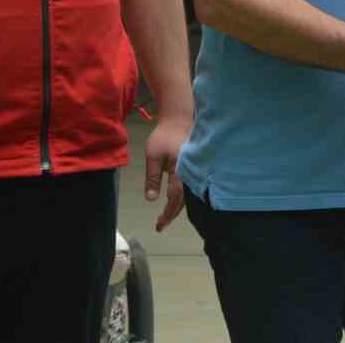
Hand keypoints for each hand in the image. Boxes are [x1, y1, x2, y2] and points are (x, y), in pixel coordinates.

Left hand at [143, 114, 189, 232]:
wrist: (178, 120)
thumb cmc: (164, 136)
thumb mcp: (153, 157)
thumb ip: (153, 179)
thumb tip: (151, 199)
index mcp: (181, 172)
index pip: (174, 199)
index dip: (167, 213)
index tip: (159, 225)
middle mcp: (190, 174)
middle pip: (183, 201)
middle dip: (171, 214)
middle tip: (160, 225)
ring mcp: (193, 171)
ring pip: (187, 195)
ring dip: (176, 207)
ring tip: (165, 217)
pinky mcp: (192, 168)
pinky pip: (188, 188)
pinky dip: (180, 198)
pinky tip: (173, 201)